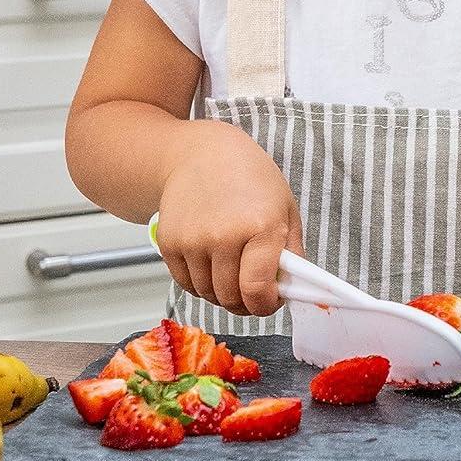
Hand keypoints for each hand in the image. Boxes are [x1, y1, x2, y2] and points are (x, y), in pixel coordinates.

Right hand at [155, 121, 302, 317]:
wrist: (203, 154)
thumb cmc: (251, 178)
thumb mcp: (285, 209)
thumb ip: (291, 253)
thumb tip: (291, 290)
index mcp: (260, 227)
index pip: (257, 289)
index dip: (265, 305)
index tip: (270, 302)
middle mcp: (223, 236)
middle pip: (230, 298)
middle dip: (245, 302)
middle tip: (253, 290)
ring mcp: (192, 241)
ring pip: (207, 294)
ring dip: (222, 293)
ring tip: (234, 270)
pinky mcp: (168, 244)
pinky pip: (186, 284)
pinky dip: (201, 282)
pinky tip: (212, 262)